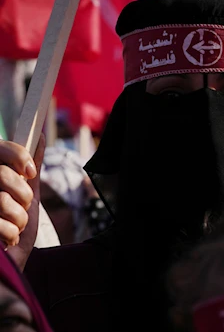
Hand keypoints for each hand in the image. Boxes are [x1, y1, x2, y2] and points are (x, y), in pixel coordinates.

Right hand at [0, 136, 44, 269]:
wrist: (5, 270)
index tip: (30, 173)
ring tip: (13, 227)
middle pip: (3, 174)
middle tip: (21, 207)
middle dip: (22, 195)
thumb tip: (38, 134)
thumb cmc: (13, 229)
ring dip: (17, 218)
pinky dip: (7, 233)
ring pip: (0, 199)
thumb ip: (29, 166)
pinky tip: (5, 239)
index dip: (17, 156)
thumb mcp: (26, 195)